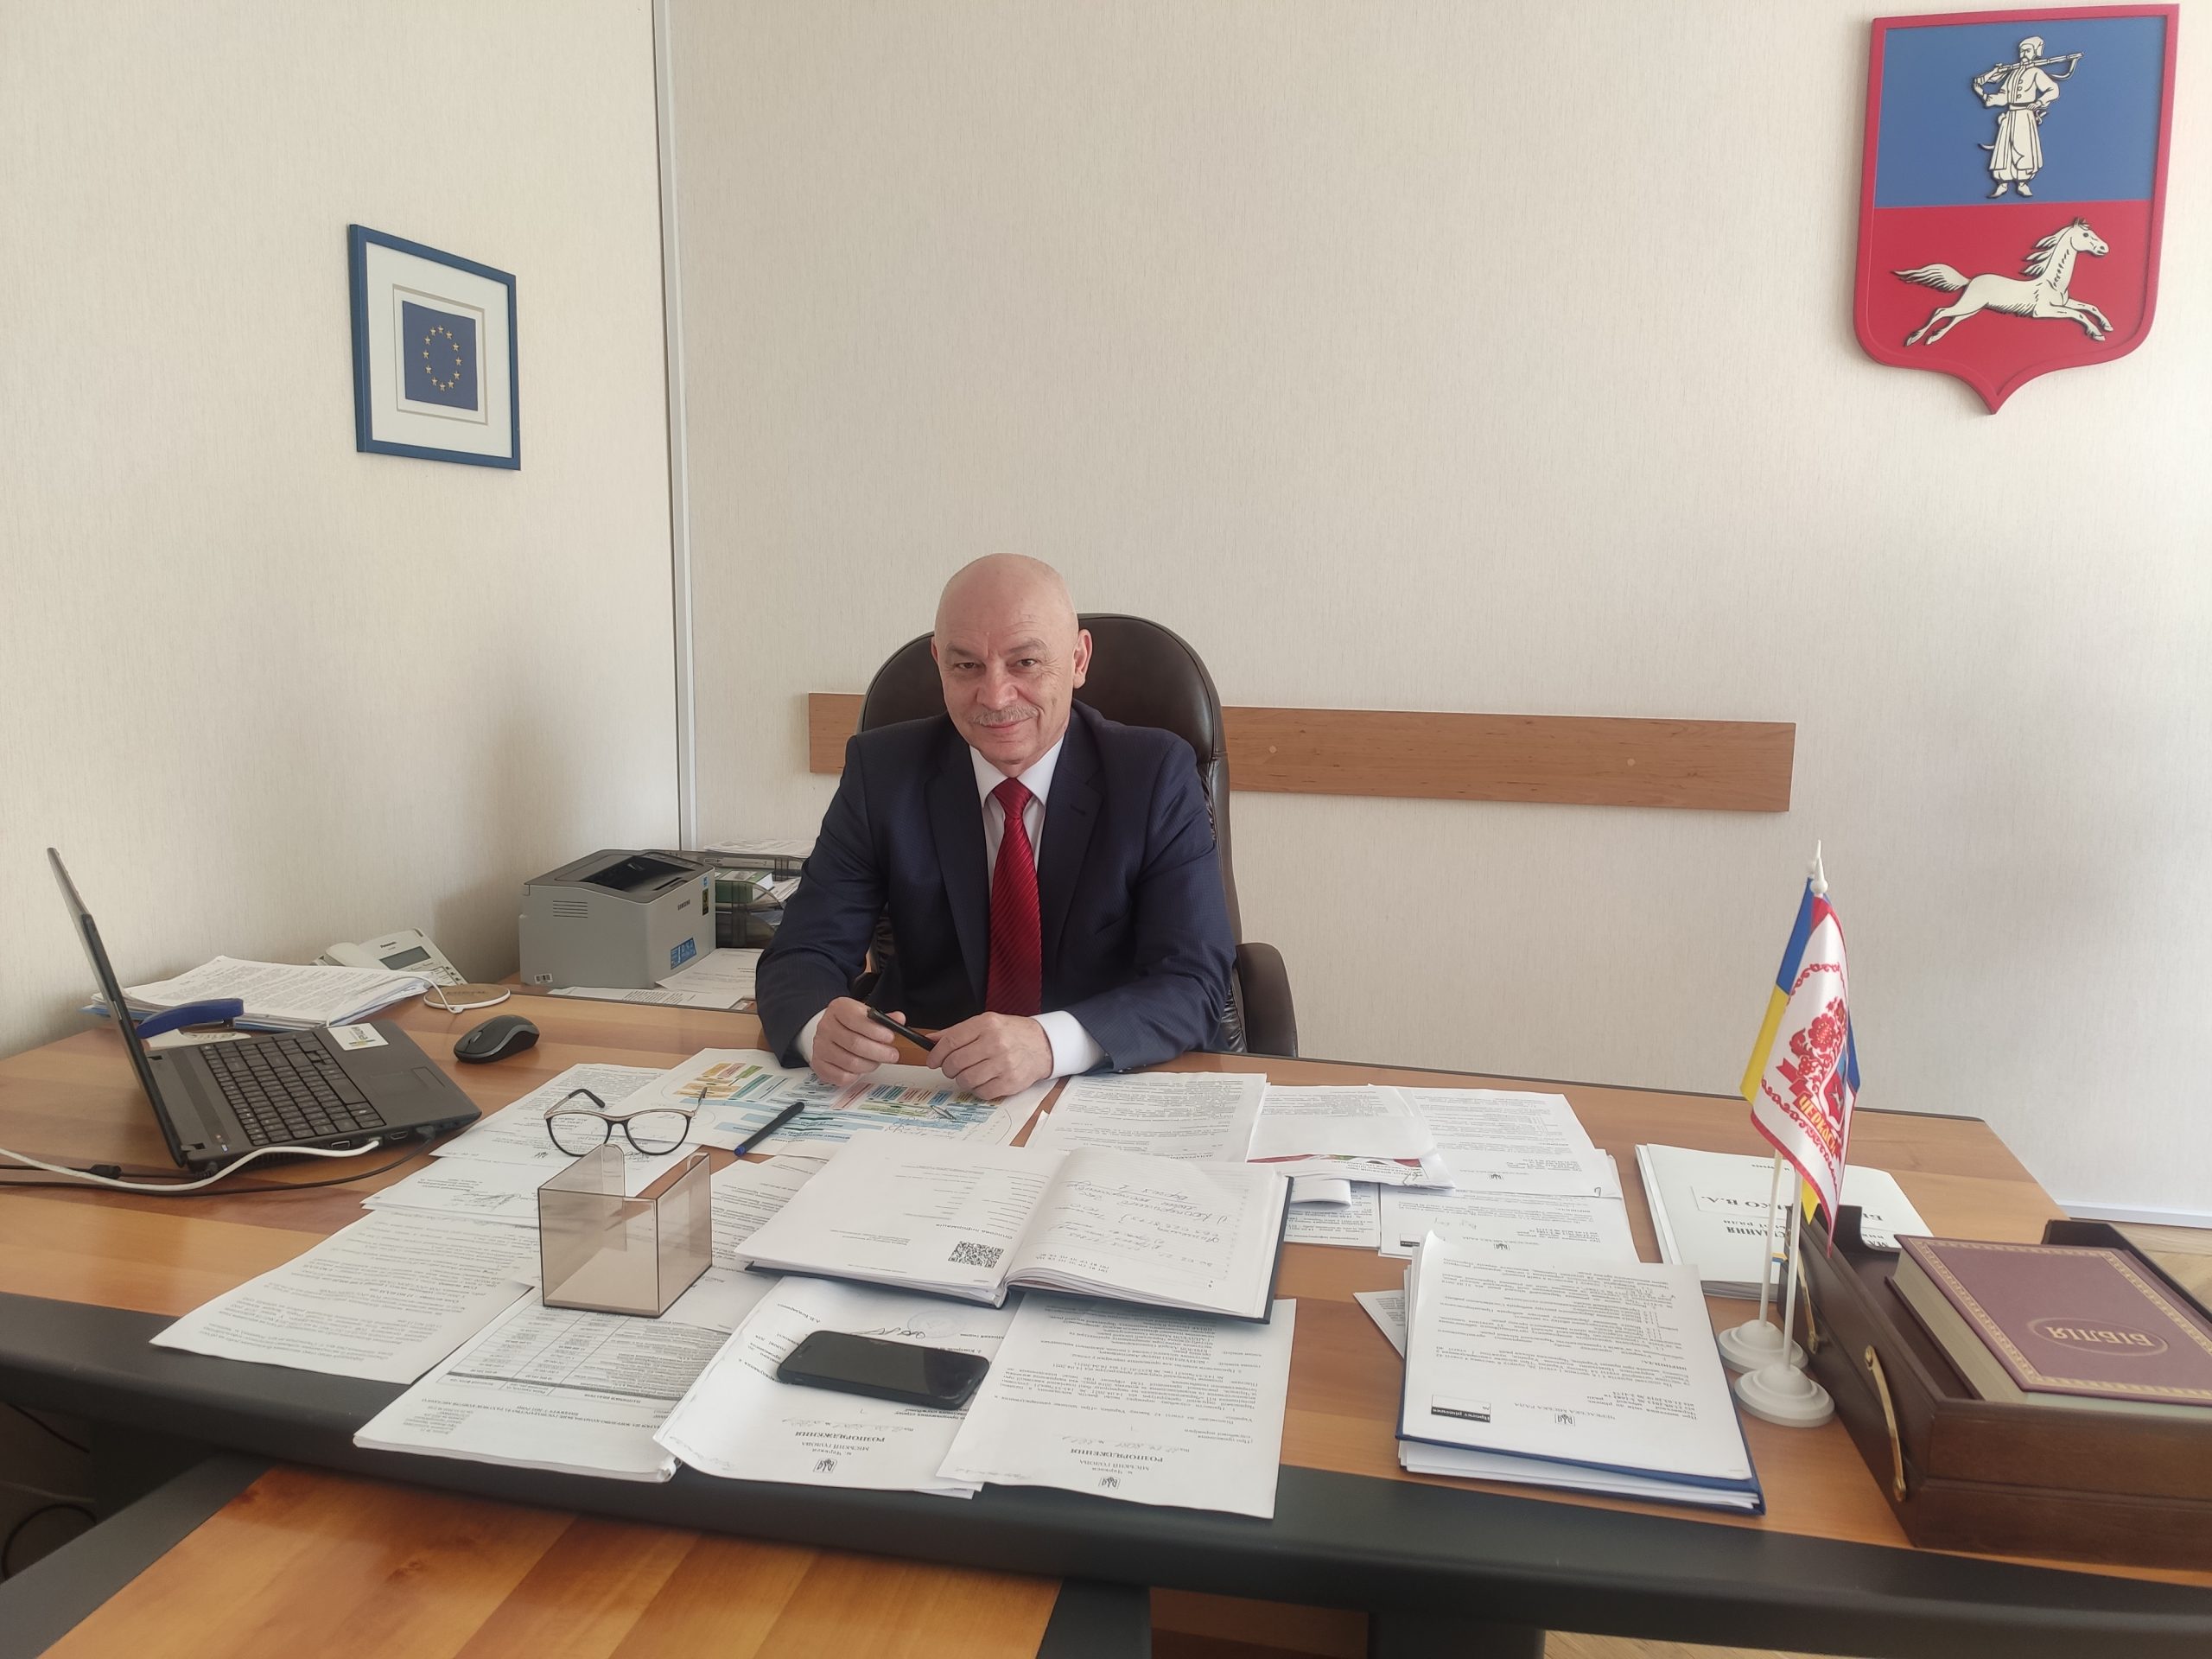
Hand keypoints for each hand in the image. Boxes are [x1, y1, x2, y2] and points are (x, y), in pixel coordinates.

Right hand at [809, 997, 903, 1085]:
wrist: (831, 1031)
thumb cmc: (851, 1024)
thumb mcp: (866, 1014)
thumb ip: (883, 1018)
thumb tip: (899, 1019)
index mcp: (838, 1009)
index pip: (856, 1019)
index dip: (876, 1030)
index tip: (890, 1037)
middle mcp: (826, 1026)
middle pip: (855, 1043)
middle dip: (879, 1052)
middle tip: (892, 1055)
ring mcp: (820, 1046)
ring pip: (850, 1062)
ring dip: (870, 1065)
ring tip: (877, 1061)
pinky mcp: (819, 1064)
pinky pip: (841, 1076)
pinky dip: (855, 1076)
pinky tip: (861, 1068)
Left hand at [931, 1013, 1053, 1101]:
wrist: (1042, 1045)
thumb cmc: (1011, 1034)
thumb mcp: (986, 1023)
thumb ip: (958, 1032)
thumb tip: (931, 1040)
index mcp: (987, 1024)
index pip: (951, 1041)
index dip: (937, 1054)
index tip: (932, 1061)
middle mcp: (995, 1043)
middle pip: (956, 1062)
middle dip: (948, 1069)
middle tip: (951, 1068)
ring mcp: (1004, 1064)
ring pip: (966, 1080)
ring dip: (962, 1080)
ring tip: (969, 1074)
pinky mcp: (1010, 1082)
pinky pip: (981, 1092)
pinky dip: (977, 1089)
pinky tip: (983, 1080)